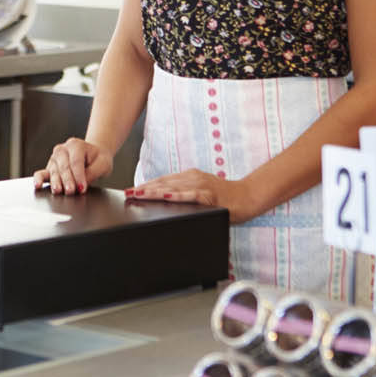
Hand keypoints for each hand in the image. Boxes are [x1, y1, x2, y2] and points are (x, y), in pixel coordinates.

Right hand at [32, 137, 112, 194]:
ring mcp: (54, 158)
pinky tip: (38, 185)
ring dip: (56, 182)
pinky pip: (42, 173)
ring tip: (58, 191)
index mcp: (76, 145)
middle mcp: (62, 150)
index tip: (82, 188)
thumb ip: (92, 173)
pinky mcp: (50, 168)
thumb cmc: (97, 159)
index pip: (76, 161)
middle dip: (67, 180)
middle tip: (71, 191)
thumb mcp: (102, 164)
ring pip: (54, 171)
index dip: (79, 175)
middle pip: (63, 166)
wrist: (93, 156)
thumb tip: (80, 185)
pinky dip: (39, 179)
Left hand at [125, 169, 258, 222]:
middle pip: (164, 183)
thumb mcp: (202, 193)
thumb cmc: (225, 198)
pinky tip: (165, 197)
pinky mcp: (209, 195)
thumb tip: (168, 200)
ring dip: (154, 191)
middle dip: (144, 189)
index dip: (146, 186)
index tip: (131, 190)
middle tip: (127, 193)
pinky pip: (190, 195)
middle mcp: (192, 178)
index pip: (163, 181)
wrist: (248, 197)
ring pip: (172, 188)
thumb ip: (186, 194)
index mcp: (189, 177)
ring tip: (138, 194)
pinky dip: (177, 196)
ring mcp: (200, 185)